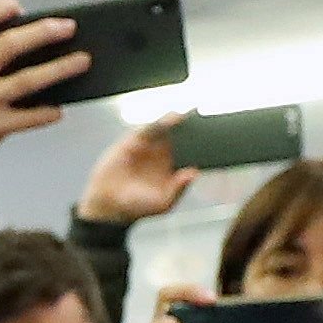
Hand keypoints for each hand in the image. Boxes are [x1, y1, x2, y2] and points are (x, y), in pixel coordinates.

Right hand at [0, 0, 89, 278]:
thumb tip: (9, 33)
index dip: (2, 8)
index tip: (22, 9)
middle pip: (10, 43)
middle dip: (44, 32)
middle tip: (70, 28)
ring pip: (28, 80)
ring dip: (60, 69)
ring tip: (83, 61)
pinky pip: (28, 118)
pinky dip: (47, 112)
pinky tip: (59, 109)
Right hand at [77, 114, 200, 225]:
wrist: (110, 204)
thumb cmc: (138, 206)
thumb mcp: (164, 202)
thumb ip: (179, 188)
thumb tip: (194, 173)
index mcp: (173, 167)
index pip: (190, 151)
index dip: (200, 143)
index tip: (212, 137)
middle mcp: (162, 153)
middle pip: (180, 135)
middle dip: (191, 127)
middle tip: (202, 121)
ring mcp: (148, 146)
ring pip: (165, 128)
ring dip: (176, 120)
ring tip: (187, 116)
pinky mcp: (133, 140)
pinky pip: (148, 127)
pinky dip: (159, 122)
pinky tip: (171, 118)